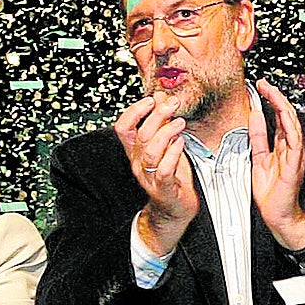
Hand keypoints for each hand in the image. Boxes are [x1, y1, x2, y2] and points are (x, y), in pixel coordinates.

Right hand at [113, 92, 199, 251]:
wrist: (175, 208)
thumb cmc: (172, 174)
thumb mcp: (165, 144)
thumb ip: (161, 122)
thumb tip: (161, 96)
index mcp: (135, 151)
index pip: (123, 128)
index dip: (134, 111)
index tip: (151, 99)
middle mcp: (138, 163)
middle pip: (141, 135)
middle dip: (157, 115)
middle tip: (174, 103)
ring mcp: (149, 177)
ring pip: (151, 151)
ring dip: (166, 133)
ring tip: (180, 123)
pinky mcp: (163, 188)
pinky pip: (164, 170)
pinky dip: (172, 154)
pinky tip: (181, 143)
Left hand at [249, 80, 304, 249]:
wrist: (278, 214)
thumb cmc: (271, 192)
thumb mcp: (258, 158)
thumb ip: (257, 137)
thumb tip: (255, 116)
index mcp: (282, 145)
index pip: (279, 117)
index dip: (272, 100)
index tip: (261, 87)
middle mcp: (291, 147)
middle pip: (287, 116)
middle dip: (276, 97)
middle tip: (265, 84)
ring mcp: (295, 155)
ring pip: (292, 124)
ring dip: (283, 107)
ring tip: (273, 93)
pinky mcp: (295, 164)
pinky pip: (295, 142)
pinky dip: (290, 128)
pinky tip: (284, 117)